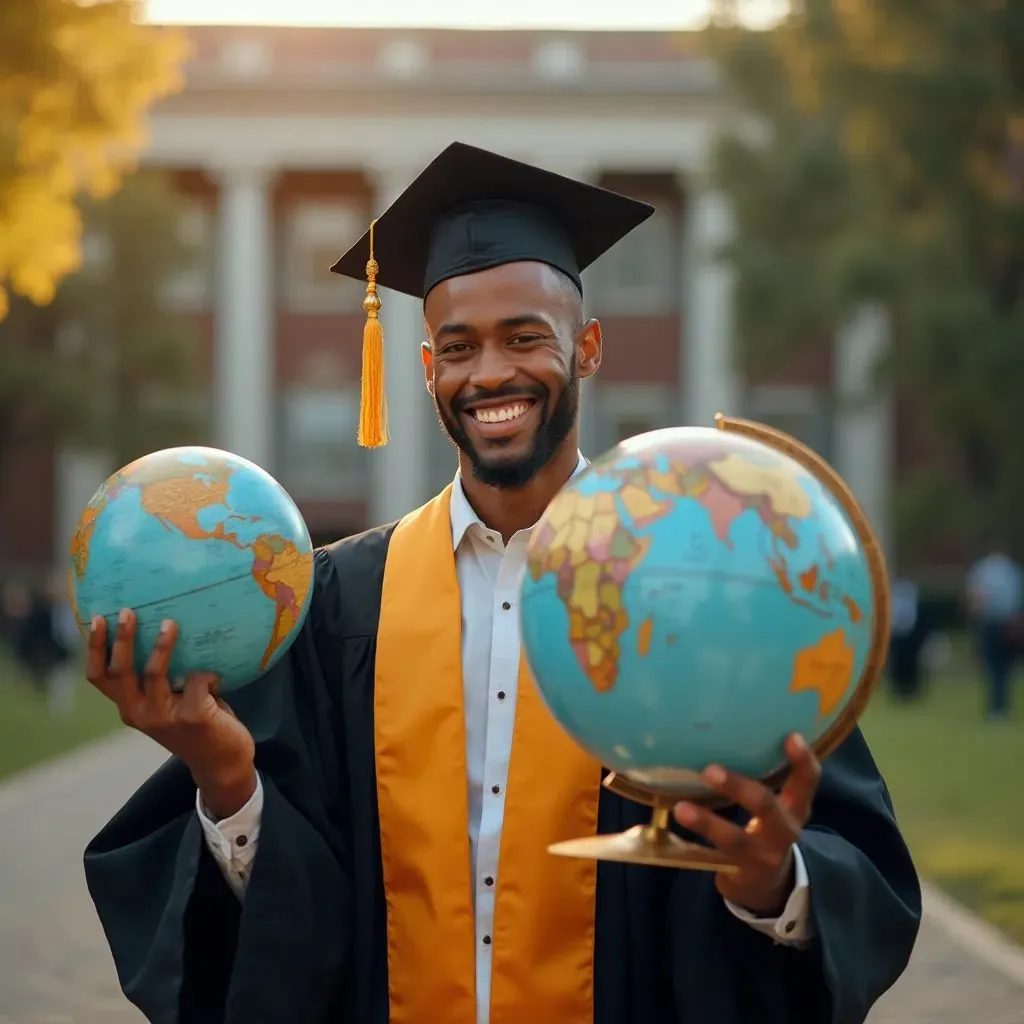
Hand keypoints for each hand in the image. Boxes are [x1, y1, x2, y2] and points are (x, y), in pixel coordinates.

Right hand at [86, 609, 256, 817]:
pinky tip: (218, 678)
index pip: (100, 677)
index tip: (98, 618)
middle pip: (120, 670)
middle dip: (121, 638)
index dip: (94, 648)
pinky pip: (198, 678)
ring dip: (161, 645)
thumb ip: (161, 680)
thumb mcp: (168, 703)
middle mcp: (139, 713)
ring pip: (153, 672)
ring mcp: (164, 717)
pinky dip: (209, 672)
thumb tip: (167, 626)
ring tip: (170, 623)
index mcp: (129, 708)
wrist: (222, 764)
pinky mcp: (192, 716)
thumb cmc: (197, 725)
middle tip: (128, 611)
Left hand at [673, 734, 820, 915]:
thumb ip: (761, 777)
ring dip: (707, 822)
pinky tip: (677, 828)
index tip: (791, 736)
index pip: (808, 781)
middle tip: (710, 769)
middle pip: (766, 806)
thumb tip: (724, 728)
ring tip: (681, 808)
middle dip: (739, 787)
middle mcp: (784, 831)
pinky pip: (714, 858)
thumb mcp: (775, 807)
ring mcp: (762, 855)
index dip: (802, 760)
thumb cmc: (766, 829)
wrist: (767, 886)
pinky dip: (693, 843)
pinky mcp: (739, 873)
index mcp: (795, 808)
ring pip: (734, 839)